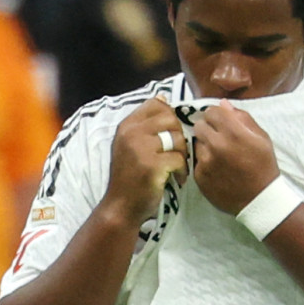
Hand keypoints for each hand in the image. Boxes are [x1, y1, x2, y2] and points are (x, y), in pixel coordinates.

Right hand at [103, 97, 187, 225]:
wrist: (121, 206)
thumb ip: (145, 123)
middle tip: (175, 152)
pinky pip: (179, 158)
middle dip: (178, 135)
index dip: (169, 116)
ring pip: (177, 138)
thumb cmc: (129, 177)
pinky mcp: (152, 165)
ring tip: (176, 167)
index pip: (156, 104)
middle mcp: (131, 133)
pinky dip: (182, 170)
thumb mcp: (130, 145)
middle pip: (170, 119)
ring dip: (182, 154)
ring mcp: (140, 149)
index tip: (168, 134)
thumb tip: (163, 97)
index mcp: (126, 126)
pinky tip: (177, 178)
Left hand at [191, 101, 280, 214]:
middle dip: (208, 128)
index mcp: (233, 132)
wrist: (258, 198)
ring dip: (205, 144)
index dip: (216, 115)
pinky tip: (217, 168)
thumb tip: (223, 104)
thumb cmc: (263, 165)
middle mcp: (216, 144)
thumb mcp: (262, 138)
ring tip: (219, 155)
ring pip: (197, 142)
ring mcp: (205, 161)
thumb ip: (242, 118)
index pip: (211, 111)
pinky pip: (196, 160)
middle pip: (200, 125)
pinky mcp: (199, 175)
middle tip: (218, 137)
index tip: (221, 122)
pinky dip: (204, 161)